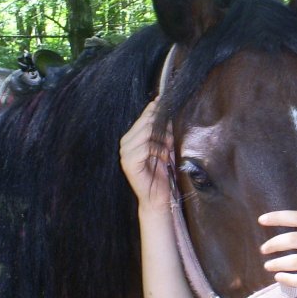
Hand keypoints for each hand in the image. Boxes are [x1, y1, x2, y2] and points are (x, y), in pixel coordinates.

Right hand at [120, 98, 172, 212]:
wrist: (157, 196)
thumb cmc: (162, 171)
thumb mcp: (165, 146)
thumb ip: (164, 131)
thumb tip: (167, 112)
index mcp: (131, 137)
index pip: (143, 118)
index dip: (153, 110)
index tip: (162, 101)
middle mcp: (125, 143)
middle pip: (146, 123)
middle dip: (162, 128)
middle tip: (171, 140)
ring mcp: (125, 153)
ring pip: (147, 133)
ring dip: (162, 140)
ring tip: (167, 150)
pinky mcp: (129, 162)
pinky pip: (147, 147)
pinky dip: (159, 150)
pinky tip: (162, 158)